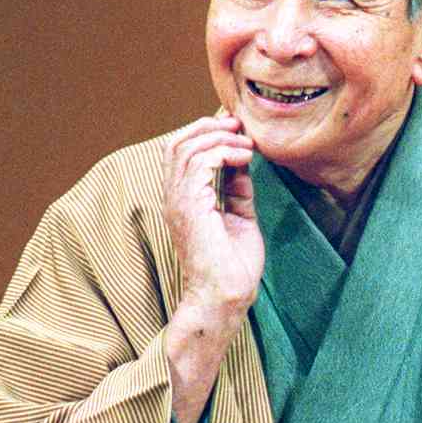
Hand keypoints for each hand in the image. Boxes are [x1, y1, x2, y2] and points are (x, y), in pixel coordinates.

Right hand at [162, 113, 264, 314]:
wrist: (226, 296)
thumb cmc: (233, 266)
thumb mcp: (240, 216)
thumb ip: (237, 189)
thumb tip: (242, 162)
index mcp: (183, 200)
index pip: (181, 152)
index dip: (205, 132)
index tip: (236, 129)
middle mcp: (175, 197)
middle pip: (178, 142)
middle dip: (209, 127)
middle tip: (238, 126)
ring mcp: (179, 201)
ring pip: (188, 147)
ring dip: (221, 138)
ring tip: (247, 146)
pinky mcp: (191, 206)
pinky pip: (201, 161)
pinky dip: (225, 151)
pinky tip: (244, 158)